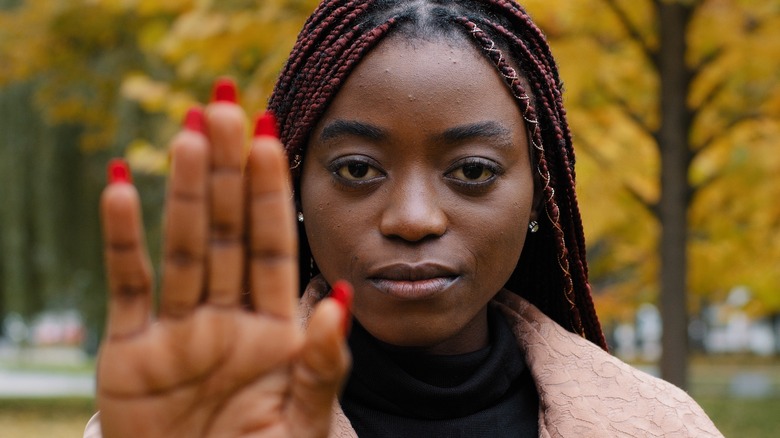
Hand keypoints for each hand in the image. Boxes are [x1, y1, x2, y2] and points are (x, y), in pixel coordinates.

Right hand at [97, 80, 349, 437]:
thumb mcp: (305, 423)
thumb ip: (323, 366)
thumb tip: (343, 302)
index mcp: (276, 328)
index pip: (274, 246)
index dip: (270, 192)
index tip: (271, 137)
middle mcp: (229, 315)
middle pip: (228, 230)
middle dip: (227, 170)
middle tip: (224, 106)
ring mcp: (181, 328)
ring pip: (183, 246)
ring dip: (182, 190)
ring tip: (186, 132)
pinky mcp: (132, 350)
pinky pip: (129, 284)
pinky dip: (121, 239)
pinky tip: (118, 187)